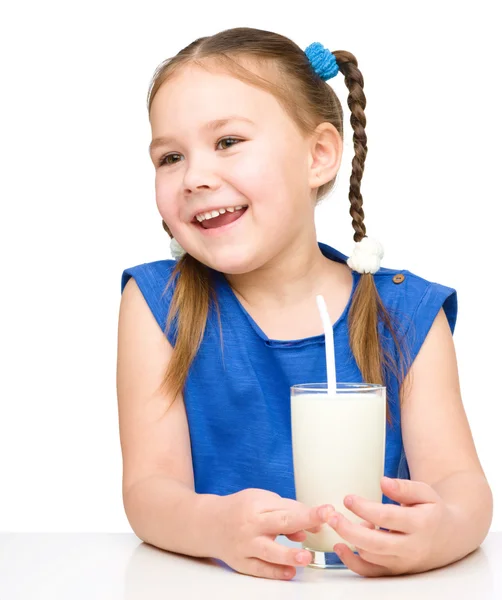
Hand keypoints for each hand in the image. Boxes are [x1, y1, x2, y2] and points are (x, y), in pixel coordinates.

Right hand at [213, 488, 333, 579]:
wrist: (208, 524)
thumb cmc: (240, 509)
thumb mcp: (261, 500)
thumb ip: (286, 511)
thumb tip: (310, 528)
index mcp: (257, 505)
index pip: (288, 508)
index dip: (309, 511)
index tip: (328, 510)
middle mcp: (250, 525)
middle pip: (280, 523)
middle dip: (304, 521)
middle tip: (324, 521)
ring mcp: (244, 545)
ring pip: (268, 552)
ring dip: (288, 555)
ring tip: (305, 557)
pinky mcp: (240, 563)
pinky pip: (259, 569)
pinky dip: (275, 572)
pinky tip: (290, 572)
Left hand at [323, 476, 450, 575]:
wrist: (450, 538)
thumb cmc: (433, 511)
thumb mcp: (425, 492)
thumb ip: (404, 487)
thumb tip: (383, 482)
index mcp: (420, 524)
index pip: (387, 517)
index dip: (364, 508)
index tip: (348, 499)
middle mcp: (411, 548)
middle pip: (375, 543)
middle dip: (348, 529)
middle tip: (331, 515)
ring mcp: (402, 562)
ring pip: (370, 557)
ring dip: (350, 539)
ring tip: (340, 521)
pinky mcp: (395, 571)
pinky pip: (370, 573)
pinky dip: (352, 562)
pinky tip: (339, 546)